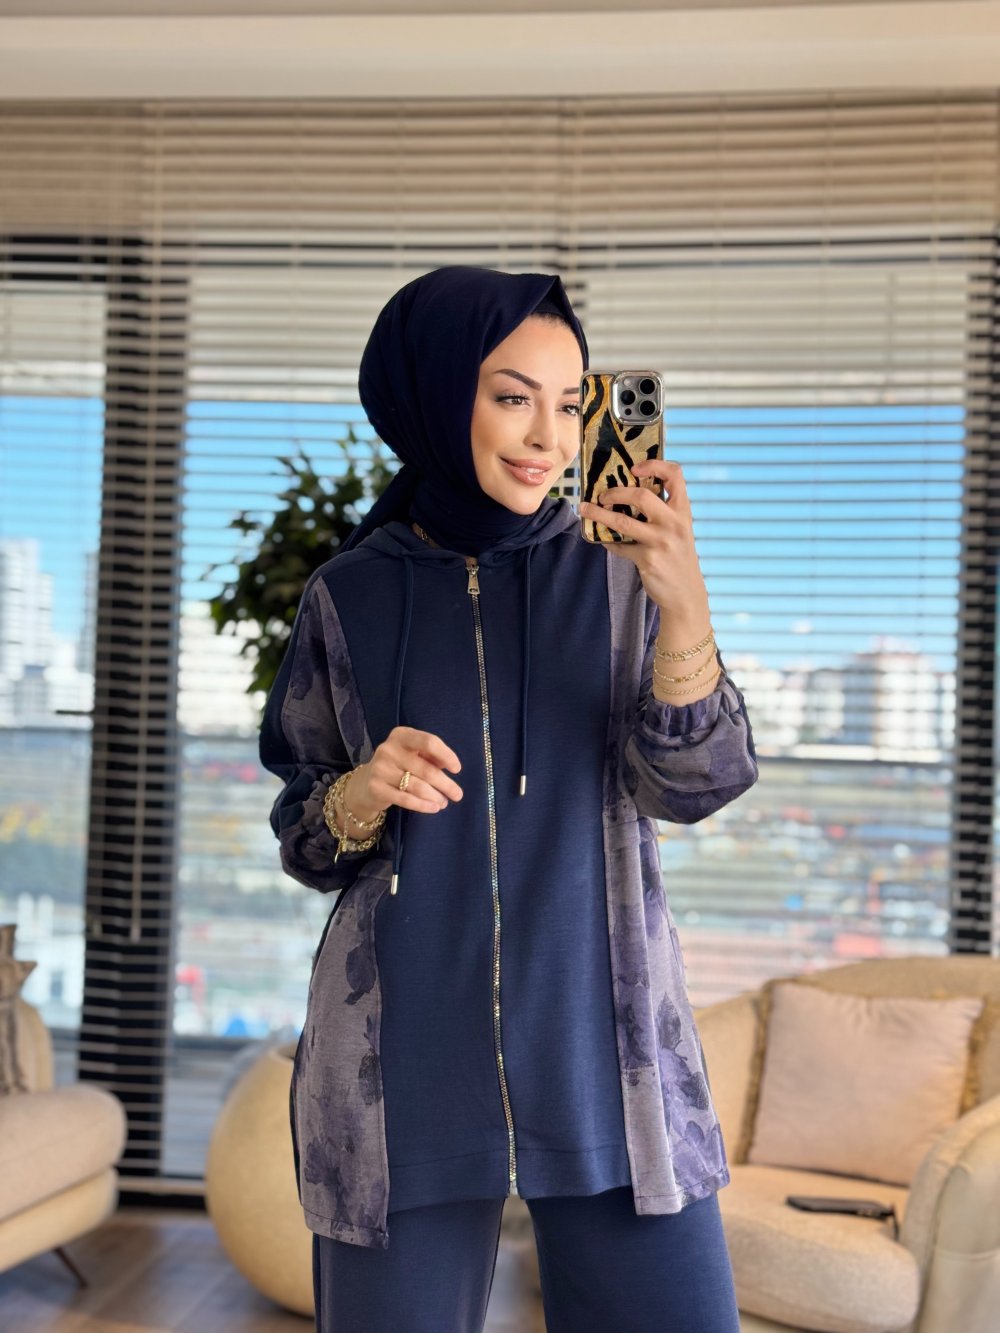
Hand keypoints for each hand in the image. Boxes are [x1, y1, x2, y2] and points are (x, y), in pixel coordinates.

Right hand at [345, 726, 463, 822]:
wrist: (367, 783)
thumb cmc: (399, 765)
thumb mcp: (414, 754)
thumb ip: (431, 756)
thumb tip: (450, 765)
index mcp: (401, 735)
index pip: (429, 742)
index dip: (446, 755)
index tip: (457, 769)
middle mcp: (388, 749)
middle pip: (425, 769)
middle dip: (445, 784)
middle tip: (457, 794)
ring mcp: (380, 769)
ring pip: (417, 786)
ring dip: (435, 796)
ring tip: (444, 802)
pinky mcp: (376, 788)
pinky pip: (406, 799)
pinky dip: (423, 805)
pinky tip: (434, 808)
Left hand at [578, 460, 709, 618]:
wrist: (686, 593)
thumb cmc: (679, 557)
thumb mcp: (679, 530)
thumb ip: (663, 512)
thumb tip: (627, 494)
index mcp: (683, 510)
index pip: (675, 475)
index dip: (654, 465)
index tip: (634, 468)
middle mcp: (674, 523)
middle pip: (641, 496)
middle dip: (615, 493)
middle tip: (602, 495)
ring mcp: (661, 542)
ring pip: (622, 522)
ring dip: (599, 514)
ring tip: (586, 510)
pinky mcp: (647, 560)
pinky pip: (619, 546)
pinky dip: (608, 542)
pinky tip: (603, 540)